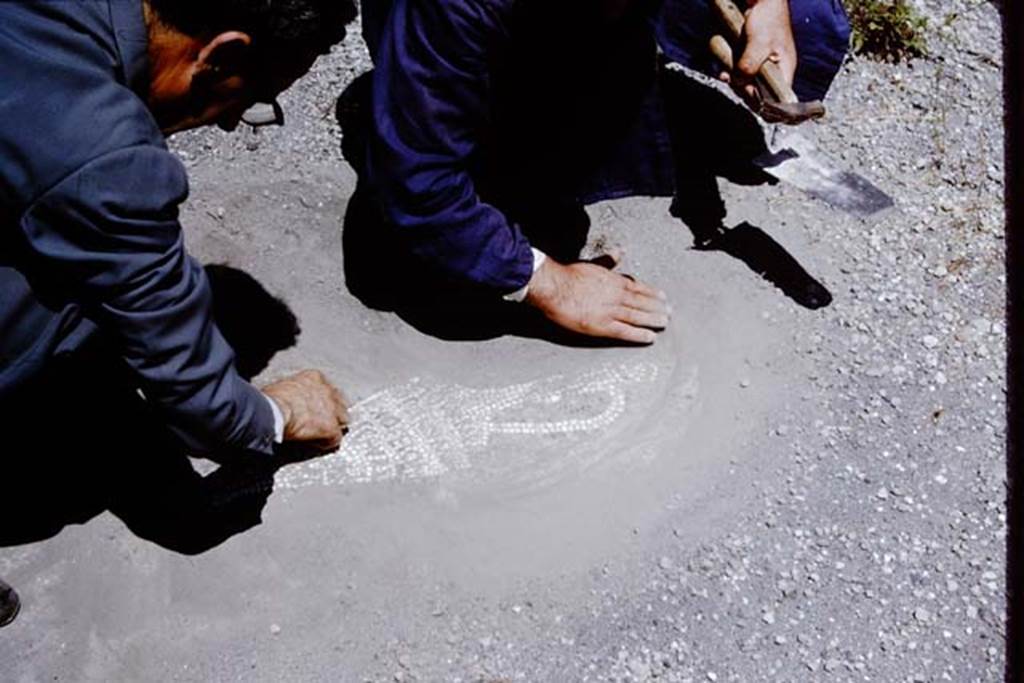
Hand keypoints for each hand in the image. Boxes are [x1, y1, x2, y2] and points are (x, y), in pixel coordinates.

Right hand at [262, 370, 348, 452]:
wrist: (272, 412)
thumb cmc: (269, 400)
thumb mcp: (282, 387)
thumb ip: (292, 391)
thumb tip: (285, 400)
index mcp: (315, 378)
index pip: (327, 389)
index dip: (323, 400)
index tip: (316, 407)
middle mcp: (328, 391)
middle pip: (340, 403)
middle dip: (334, 412)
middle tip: (323, 421)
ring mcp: (332, 410)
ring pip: (343, 420)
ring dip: (334, 427)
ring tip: (323, 434)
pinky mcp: (331, 428)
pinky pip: (335, 439)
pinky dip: (326, 443)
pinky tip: (316, 444)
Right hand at [525, 253, 669, 343]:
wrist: (555, 287)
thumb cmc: (568, 275)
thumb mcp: (592, 264)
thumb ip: (607, 260)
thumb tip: (619, 252)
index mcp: (614, 281)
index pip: (638, 287)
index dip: (652, 293)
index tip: (662, 297)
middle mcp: (617, 296)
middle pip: (642, 303)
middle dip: (657, 308)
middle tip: (669, 313)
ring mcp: (611, 311)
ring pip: (638, 316)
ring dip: (653, 320)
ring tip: (664, 324)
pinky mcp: (602, 326)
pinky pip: (626, 331)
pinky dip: (639, 334)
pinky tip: (649, 337)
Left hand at [719, 0, 796, 107]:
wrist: (760, 1)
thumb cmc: (768, 18)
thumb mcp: (760, 43)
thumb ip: (750, 65)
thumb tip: (740, 82)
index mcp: (785, 70)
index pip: (779, 100)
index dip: (764, 103)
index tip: (748, 95)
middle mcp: (774, 72)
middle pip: (758, 94)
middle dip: (743, 89)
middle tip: (733, 81)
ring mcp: (761, 67)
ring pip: (746, 84)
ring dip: (734, 81)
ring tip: (726, 74)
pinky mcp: (749, 61)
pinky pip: (738, 73)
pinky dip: (730, 72)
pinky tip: (724, 70)